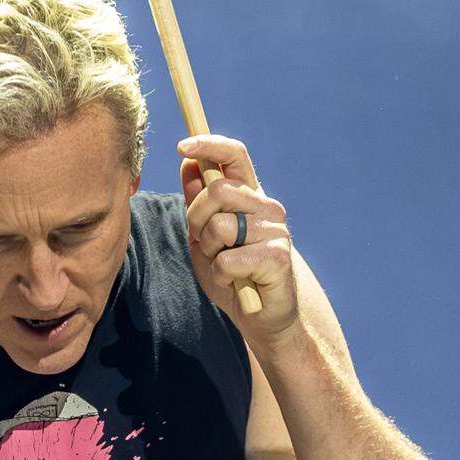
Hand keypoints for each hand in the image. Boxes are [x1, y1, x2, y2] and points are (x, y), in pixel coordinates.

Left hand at [178, 135, 299, 344]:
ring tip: (224, 266)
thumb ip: (197, 203)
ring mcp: (275, 229)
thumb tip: (188, 163)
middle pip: (217, 190)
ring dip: (209, 251)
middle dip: (196, 219)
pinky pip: (227, 259)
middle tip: (205, 244)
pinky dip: (221, 275)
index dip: (209, 145)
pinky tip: (234, 282)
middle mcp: (266, 206)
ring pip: (219, 226)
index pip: (235, 156)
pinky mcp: (277, 256)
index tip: (182, 146)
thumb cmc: (232, 273)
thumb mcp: (205, 236)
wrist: (262, 314)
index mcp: (249, 195)